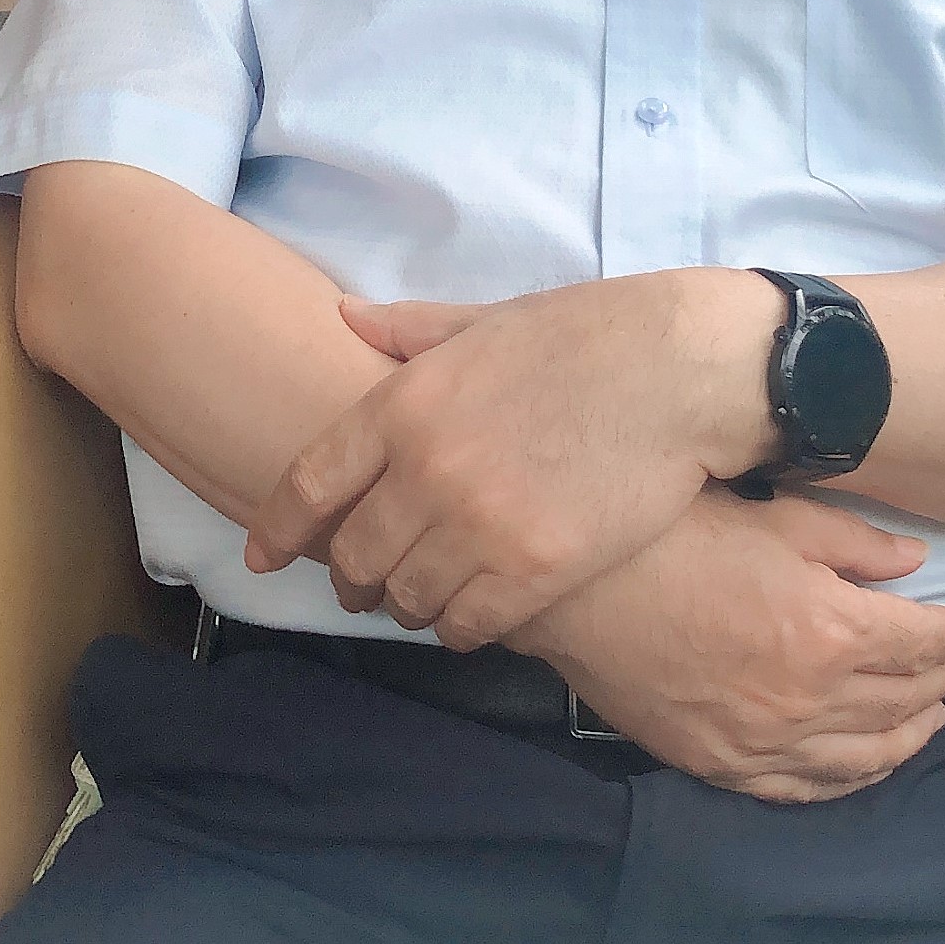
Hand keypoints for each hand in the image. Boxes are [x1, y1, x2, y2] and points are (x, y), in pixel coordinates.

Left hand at [242, 273, 777, 645]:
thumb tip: (345, 316)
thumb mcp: (486, 319)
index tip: (264, 556)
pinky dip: (456, 627)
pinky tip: (467, 615)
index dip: (276, 529)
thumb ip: (408, 330)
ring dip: (404, 604)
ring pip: (406, 598)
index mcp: (405, 402)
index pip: (309, 484)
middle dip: (349, 577)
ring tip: (417, 598)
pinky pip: (466, 626)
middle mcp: (428, 469)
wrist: (680, 371)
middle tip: (361, 584)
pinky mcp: (536, 569)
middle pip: (353, 554)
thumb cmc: (587, 335)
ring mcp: (481, 525)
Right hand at [519, 487, 944, 802]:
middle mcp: (812, 701)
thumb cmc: (676, 535)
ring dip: (910, 735)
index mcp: (831, 632)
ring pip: (866, 756)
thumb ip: (854, 544)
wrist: (579, 589)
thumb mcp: (775, 517)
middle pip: (903, 698)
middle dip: (942, 678)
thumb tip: (916, 564)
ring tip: (933, 716)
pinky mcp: (725, 765)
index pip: (925, 643)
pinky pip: (806, 789)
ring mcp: (767, 743)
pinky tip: (864, 765)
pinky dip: (849, 780)